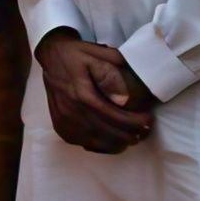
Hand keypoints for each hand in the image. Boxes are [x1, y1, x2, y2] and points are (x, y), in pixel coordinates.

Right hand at [36, 30, 153, 153]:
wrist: (51, 57)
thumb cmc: (76, 55)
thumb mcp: (96, 55)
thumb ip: (111, 75)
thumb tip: (124, 100)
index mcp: (81, 94)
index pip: (114, 117)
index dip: (135, 123)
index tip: (149, 120)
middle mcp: (71, 111)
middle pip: (108, 133)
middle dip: (132, 134)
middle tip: (146, 129)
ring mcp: (64, 121)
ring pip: (99, 143)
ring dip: (119, 142)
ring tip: (132, 135)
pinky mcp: (60, 127)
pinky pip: (86, 144)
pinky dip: (103, 145)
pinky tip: (112, 138)